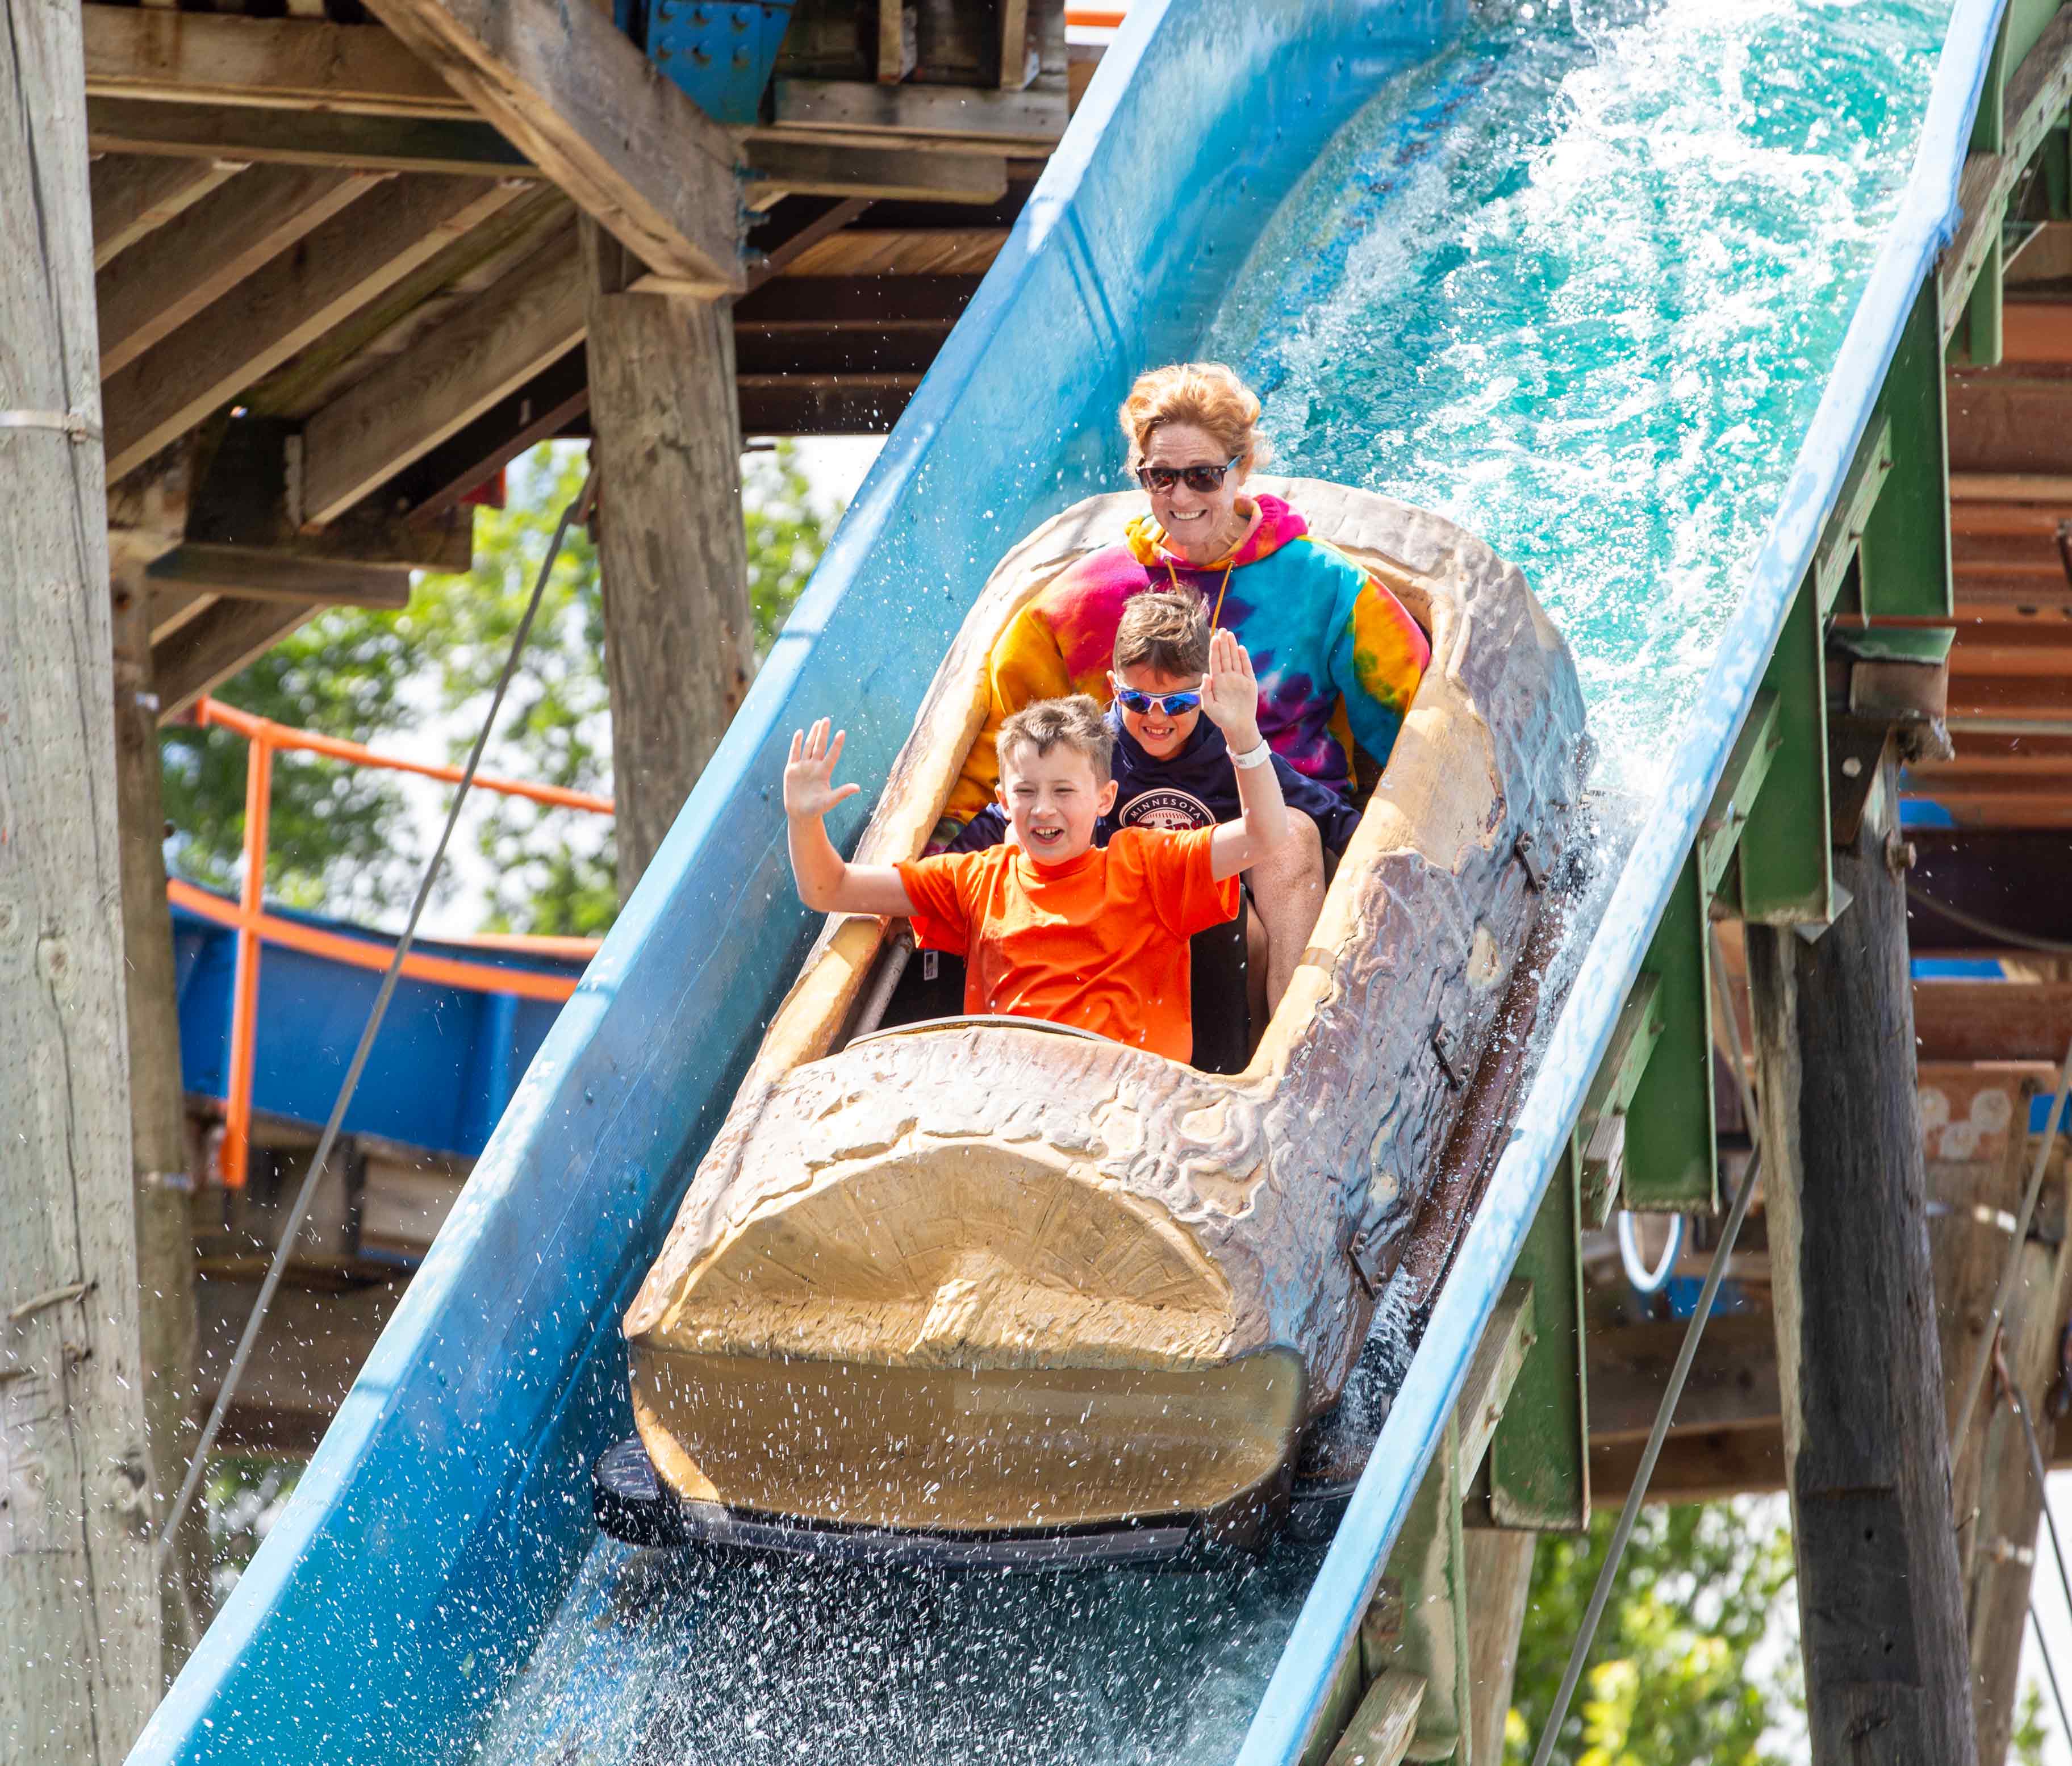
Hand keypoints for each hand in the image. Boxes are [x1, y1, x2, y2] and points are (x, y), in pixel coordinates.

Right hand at [784, 718, 860, 819]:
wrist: (801, 814)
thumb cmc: (817, 809)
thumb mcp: (830, 801)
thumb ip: (842, 793)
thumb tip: (858, 788)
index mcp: (824, 773)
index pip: (832, 755)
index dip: (836, 744)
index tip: (842, 732)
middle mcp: (814, 767)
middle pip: (819, 746)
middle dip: (823, 733)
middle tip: (827, 719)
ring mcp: (802, 767)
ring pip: (808, 747)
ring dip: (812, 735)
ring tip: (818, 722)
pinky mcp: (791, 769)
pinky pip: (794, 753)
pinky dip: (796, 743)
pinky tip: (800, 732)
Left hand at [1199, 628, 1262, 748]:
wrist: (1238, 725)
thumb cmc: (1221, 718)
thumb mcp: (1209, 707)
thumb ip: (1205, 692)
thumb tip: (1205, 675)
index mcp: (1216, 681)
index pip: (1215, 661)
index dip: (1214, 650)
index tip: (1213, 638)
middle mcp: (1227, 677)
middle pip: (1225, 657)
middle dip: (1223, 643)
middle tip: (1222, 630)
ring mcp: (1238, 678)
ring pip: (1235, 659)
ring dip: (1232, 646)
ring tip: (1230, 634)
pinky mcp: (1249, 682)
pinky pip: (1246, 667)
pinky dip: (1244, 658)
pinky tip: (1241, 648)